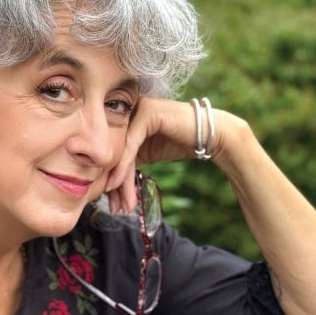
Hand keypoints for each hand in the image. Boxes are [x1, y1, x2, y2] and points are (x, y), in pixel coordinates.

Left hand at [104, 96, 238, 212]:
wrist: (210, 135)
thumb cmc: (179, 143)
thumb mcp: (145, 153)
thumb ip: (126, 161)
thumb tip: (106, 185)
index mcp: (124, 117)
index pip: (112, 150)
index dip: (110, 177)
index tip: (110, 202)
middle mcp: (128, 109)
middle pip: (114, 151)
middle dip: (115, 183)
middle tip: (114, 207)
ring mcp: (137, 107)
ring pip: (121, 150)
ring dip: (120, 181)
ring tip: (121, 205)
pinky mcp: (147, 111)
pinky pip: (131, 144)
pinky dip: (123, 167)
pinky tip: (118, 185)